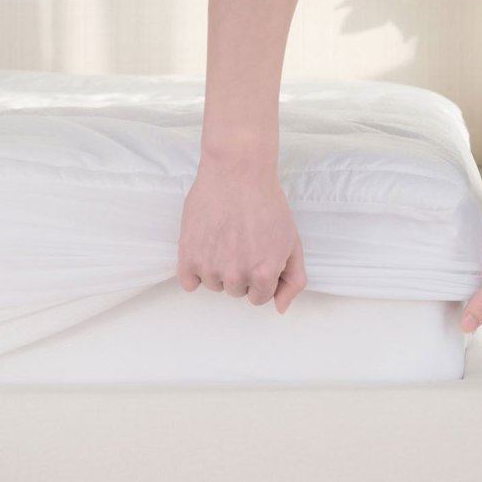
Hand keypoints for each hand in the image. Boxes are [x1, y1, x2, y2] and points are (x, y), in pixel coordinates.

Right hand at [176, 150, 306, 313]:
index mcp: (264, 274)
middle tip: (240, 240)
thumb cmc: (267, 203)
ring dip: (217, 268)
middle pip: (235, 291)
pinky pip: (188, 283)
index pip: (259, 297)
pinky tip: (204, 248)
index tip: (256, 253)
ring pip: (213, 285)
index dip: (259, 275)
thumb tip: (279, 309)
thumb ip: (293, 280)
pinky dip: (193, 271)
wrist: (237, 172)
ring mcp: (210, 267)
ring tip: (223, 238)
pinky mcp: (188, 256)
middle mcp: (237, 275)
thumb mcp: (292, 242)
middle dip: (240, 271)